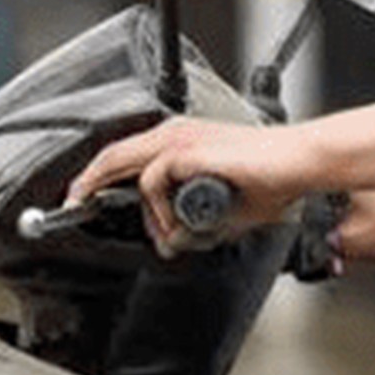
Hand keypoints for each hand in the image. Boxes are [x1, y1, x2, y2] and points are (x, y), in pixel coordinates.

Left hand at [70, 115, 315, 249]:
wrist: (300, 164)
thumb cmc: (273, 180)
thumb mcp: (221, 208)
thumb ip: (192, 223)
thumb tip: (172, 242)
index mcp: (183, 139)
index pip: (128, 155)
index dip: (101, 177)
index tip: (86, 200)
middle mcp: (175, 132)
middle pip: (112, 154)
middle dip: (87, 182)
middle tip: (74, 206)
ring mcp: (179, 138)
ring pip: (121, 163)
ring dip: (132, 206)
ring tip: (158, 236)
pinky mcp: (186, 149)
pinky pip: (151, 182)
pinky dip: (159, 209)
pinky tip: (180, 225)